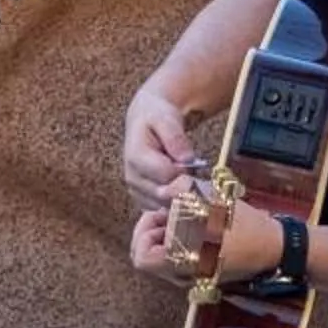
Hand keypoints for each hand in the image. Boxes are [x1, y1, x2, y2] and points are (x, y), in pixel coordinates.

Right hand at [123, 88, 197, 207]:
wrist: (144, 121)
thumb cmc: (157, 118)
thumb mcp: (167, 119)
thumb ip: (176, 139)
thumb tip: (187, 160)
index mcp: (136, 157)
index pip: (167, 176)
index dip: (186, 171)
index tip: (194, 162)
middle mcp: (132, 178)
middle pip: (166, 195)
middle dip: (185, 185)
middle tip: (194, 169)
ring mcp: (136, 191)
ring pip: (166, 205)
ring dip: (181, 194)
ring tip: (184, 173)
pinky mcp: (143, 199)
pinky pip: (163, 209)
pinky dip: (175, 202)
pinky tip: (179, 184)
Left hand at [128, 177, 281, 287]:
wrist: (274, 246)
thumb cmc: (243, 226)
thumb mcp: (212, 202)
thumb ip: (182, 190)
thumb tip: (164, 188)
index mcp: (182, 263)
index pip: (141, 258)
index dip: (142, 233)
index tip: (159, 214)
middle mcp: (183, 276)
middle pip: (148, 257)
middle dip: (154, 231)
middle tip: (170, 212)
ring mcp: (193, 277)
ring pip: (163, 257)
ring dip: (167, 235)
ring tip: (186, 216)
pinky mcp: (203, 272)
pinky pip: (178, 258)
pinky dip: (179, 241)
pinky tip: (197, 225)